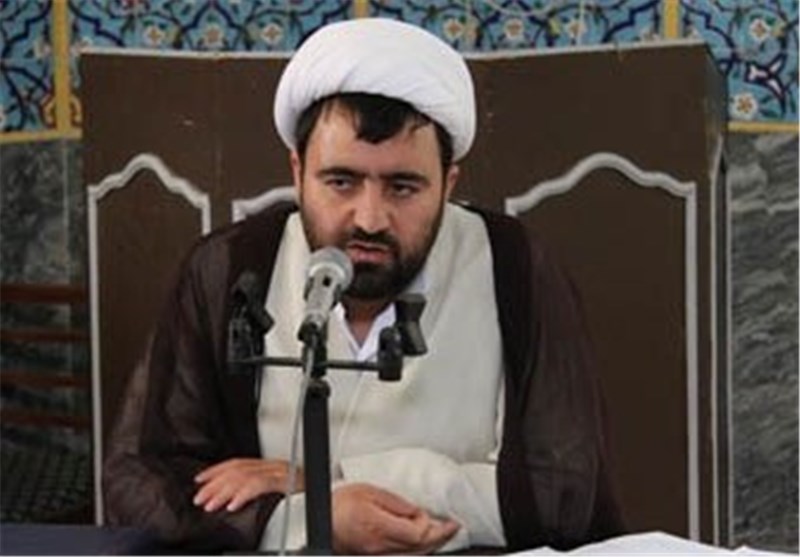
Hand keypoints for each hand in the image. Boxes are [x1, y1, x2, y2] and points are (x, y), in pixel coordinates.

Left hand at [193, 458, 303, 512]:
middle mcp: (278, 467)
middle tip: (200, 498)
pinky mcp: (289, 482)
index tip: (200, 480)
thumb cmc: (314, 506)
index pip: (239, 464)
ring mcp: (284, 473)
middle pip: (239, 469)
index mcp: (275, 468)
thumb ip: (263, 497)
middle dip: (215, 484)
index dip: (217, 471)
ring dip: (224, 492)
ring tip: (211, 505)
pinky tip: (233, 506)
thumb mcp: (283, 499)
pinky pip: (261, 485)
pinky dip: (243, 495)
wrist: (337, 507)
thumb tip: (235, 505)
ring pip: (245, 476)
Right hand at [332, 483, 459, 553]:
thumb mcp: (369, 491)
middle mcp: (379, 546)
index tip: (429, 515)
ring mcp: (377, 555)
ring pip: (413, 556)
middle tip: (452, 526)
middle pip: (419, 548)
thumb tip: (416, 512)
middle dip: (439, 536)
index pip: (416, 534)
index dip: (428, 525)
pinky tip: (423, 543)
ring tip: (442, 534)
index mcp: (378, 525)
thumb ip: (395, 503)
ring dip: (431, 545)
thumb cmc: (340, 504)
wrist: (322, 521)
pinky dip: (417, 551)